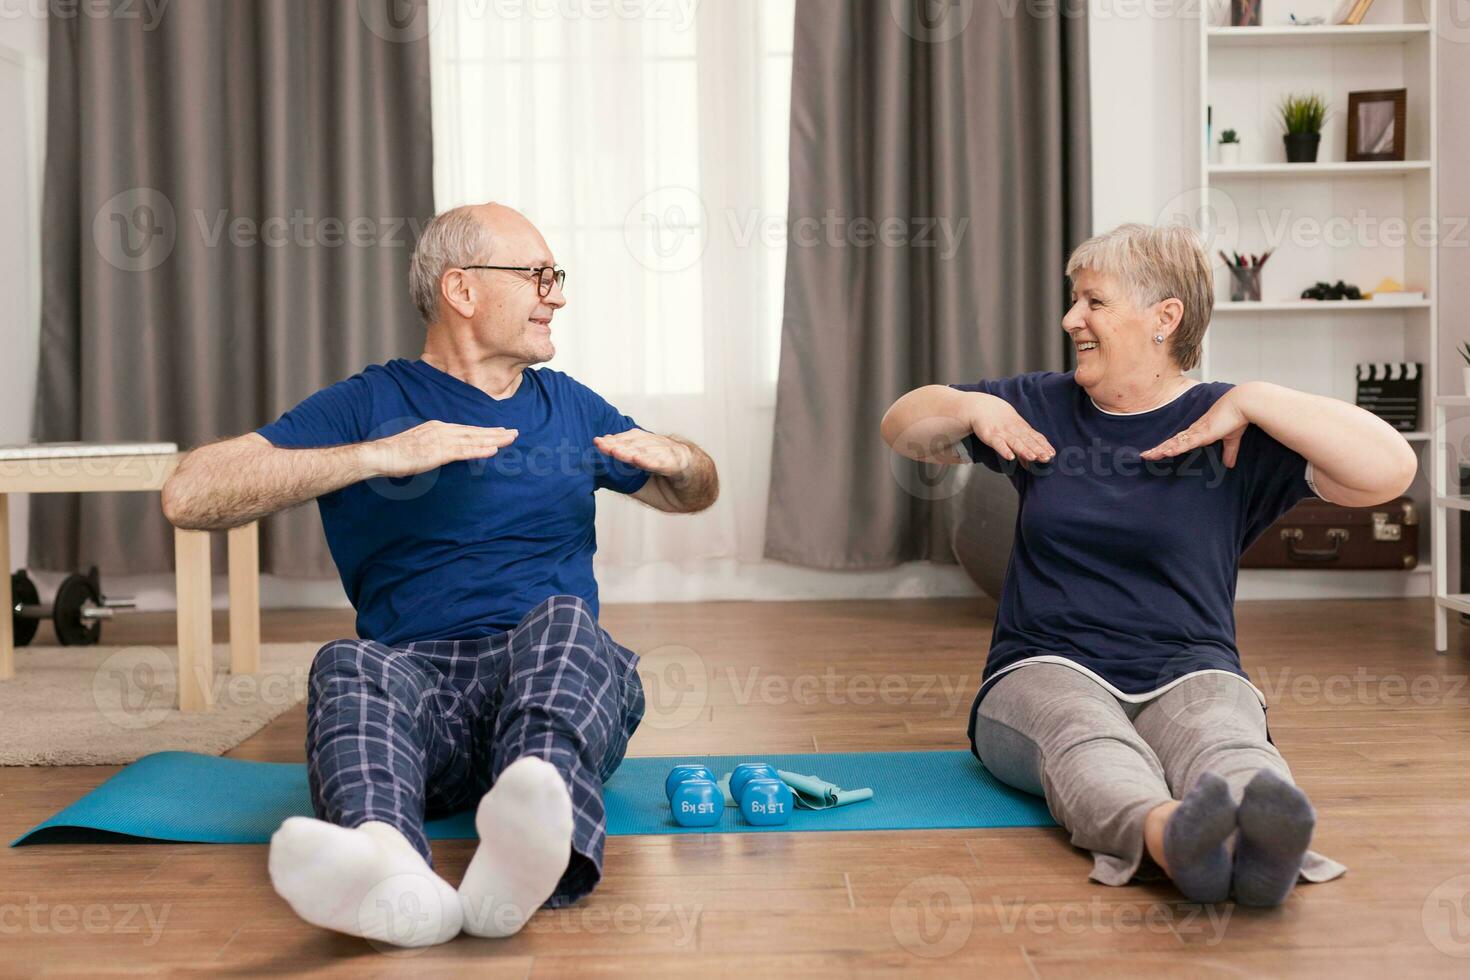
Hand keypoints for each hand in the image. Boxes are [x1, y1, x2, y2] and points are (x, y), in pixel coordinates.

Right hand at [364, 420, 518, 477]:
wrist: (381, 455)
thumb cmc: (396, 453)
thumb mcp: (419, 446)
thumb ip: (434, 447)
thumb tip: (443, 452)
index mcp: (438, 428)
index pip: (467, 430)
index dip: (485, 431)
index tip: (500, 431)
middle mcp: (442, 430)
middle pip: (474, 432)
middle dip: (495, 433)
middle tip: (514, 433)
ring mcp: (440, 440)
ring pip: (472, 439)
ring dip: (493, 439)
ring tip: (510, 439)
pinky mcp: (437, 452)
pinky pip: (462, 452)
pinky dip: (479, 450)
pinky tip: (492, 450)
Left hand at [593, 429, 693, 477]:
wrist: (701, 489)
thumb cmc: (669, 484)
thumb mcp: (643, 482)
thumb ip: (625, 476)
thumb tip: (599, 474)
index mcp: (651, 448)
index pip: (631, 441)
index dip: (615, 441)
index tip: (598, 442)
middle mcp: (661, 447)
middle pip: (637, 443)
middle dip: (618, 444)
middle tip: (601, 445)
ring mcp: (672, 455)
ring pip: (649, 451)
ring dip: (631, 451)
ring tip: (615, 452)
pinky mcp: (682, 467)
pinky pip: (665, 464)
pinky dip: (651, 462)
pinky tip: (638, 461)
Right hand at [967, 393, 1054, 463]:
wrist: (984, 406)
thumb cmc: (1002, 421)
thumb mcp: (1014, 432)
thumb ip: (1023, 448)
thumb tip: (1029, 465)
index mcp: (1023, 428)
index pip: (1036, 438)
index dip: (1044, 446)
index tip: (1052, 454)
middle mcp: (1015, 430)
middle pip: (1028, 441)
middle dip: (1038, 449)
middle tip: (1047, 458)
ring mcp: (1003, 432)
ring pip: (1016, 442)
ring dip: (1025, 450)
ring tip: (1033, 458)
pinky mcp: (991, 436)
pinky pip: (998, 444)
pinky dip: (1004, 450)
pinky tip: (1010, 457)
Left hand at [1141, 387, 1248, 466]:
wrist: (1243, 405)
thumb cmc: (1237, 417)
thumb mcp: (1232, 439)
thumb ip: (1229, 451)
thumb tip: (1230, 464)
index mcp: (1200, 431)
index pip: (1180, 440)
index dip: (1168, 446)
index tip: (1158, 451)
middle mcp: (1195, 430)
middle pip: (1172, 441)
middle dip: (1159, 449)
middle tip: (1145, 455)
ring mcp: (1197, 432)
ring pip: (1175, 443)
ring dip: (1161, 450)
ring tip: (1148, 456)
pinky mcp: (1203, 434)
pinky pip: (1186, 443)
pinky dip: (1175, 448)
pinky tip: (1165, 453)